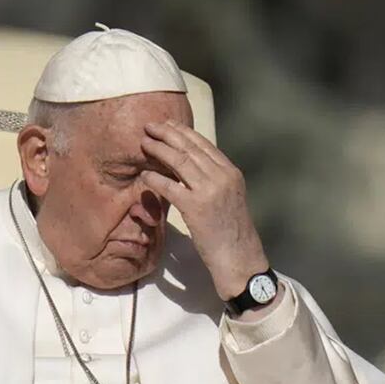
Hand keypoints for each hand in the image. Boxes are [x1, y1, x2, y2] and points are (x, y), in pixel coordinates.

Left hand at [139, 120, 269, 300]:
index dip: (183, 132)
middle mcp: (223, 176)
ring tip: (144, 143)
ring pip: (181, 161)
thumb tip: (192, 169)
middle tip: (150, 126)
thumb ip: (214, 181)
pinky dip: (156, 178)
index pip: (204, 144)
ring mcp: (210, 190)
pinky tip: (144, 174)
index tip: (167, 125)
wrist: (240, 258)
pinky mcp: (197, 207)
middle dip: (168, 134)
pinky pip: (171, 186)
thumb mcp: (229, 199)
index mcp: (231, 172)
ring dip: (159, 149)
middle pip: (190, 148)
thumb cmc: (231, 233)